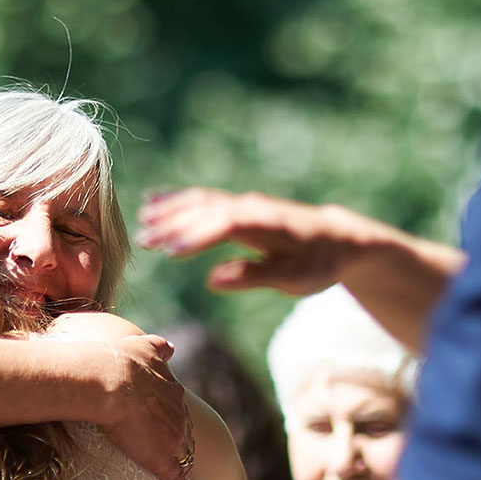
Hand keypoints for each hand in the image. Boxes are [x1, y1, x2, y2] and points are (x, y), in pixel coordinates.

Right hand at [99, 334, 193, 479]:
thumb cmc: (119, 362)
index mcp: (172, 392)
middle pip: (186, 434)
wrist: (110, 381)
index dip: (174, 420)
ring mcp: (173, 440)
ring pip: (185, 457)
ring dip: (184, 466)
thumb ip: (157, 347)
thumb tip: (171, 347)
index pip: (178, 410)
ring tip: (181, 476)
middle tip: (178, 453)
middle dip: (183, 443)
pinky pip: (176, 479)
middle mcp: (178, 416)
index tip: (169, 426)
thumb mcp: (143, 346)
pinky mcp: (162, 460)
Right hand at [136, 188, 364, 295]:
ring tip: (143, 221)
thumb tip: (214, 280)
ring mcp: (243, 204)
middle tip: (144, 239)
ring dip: (171, 210)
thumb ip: (254, 276)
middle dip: (174, 224)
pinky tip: (154, 202)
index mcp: (266, 224)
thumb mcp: (293, 279)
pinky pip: (203, 199)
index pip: (225, 225)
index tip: (169, 252)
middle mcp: (251, 207)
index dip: (197, 237)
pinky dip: (177, 200)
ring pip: (201, 201)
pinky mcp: (238, 206)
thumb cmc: (316, 264)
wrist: (337, 239)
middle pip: (207, 210)